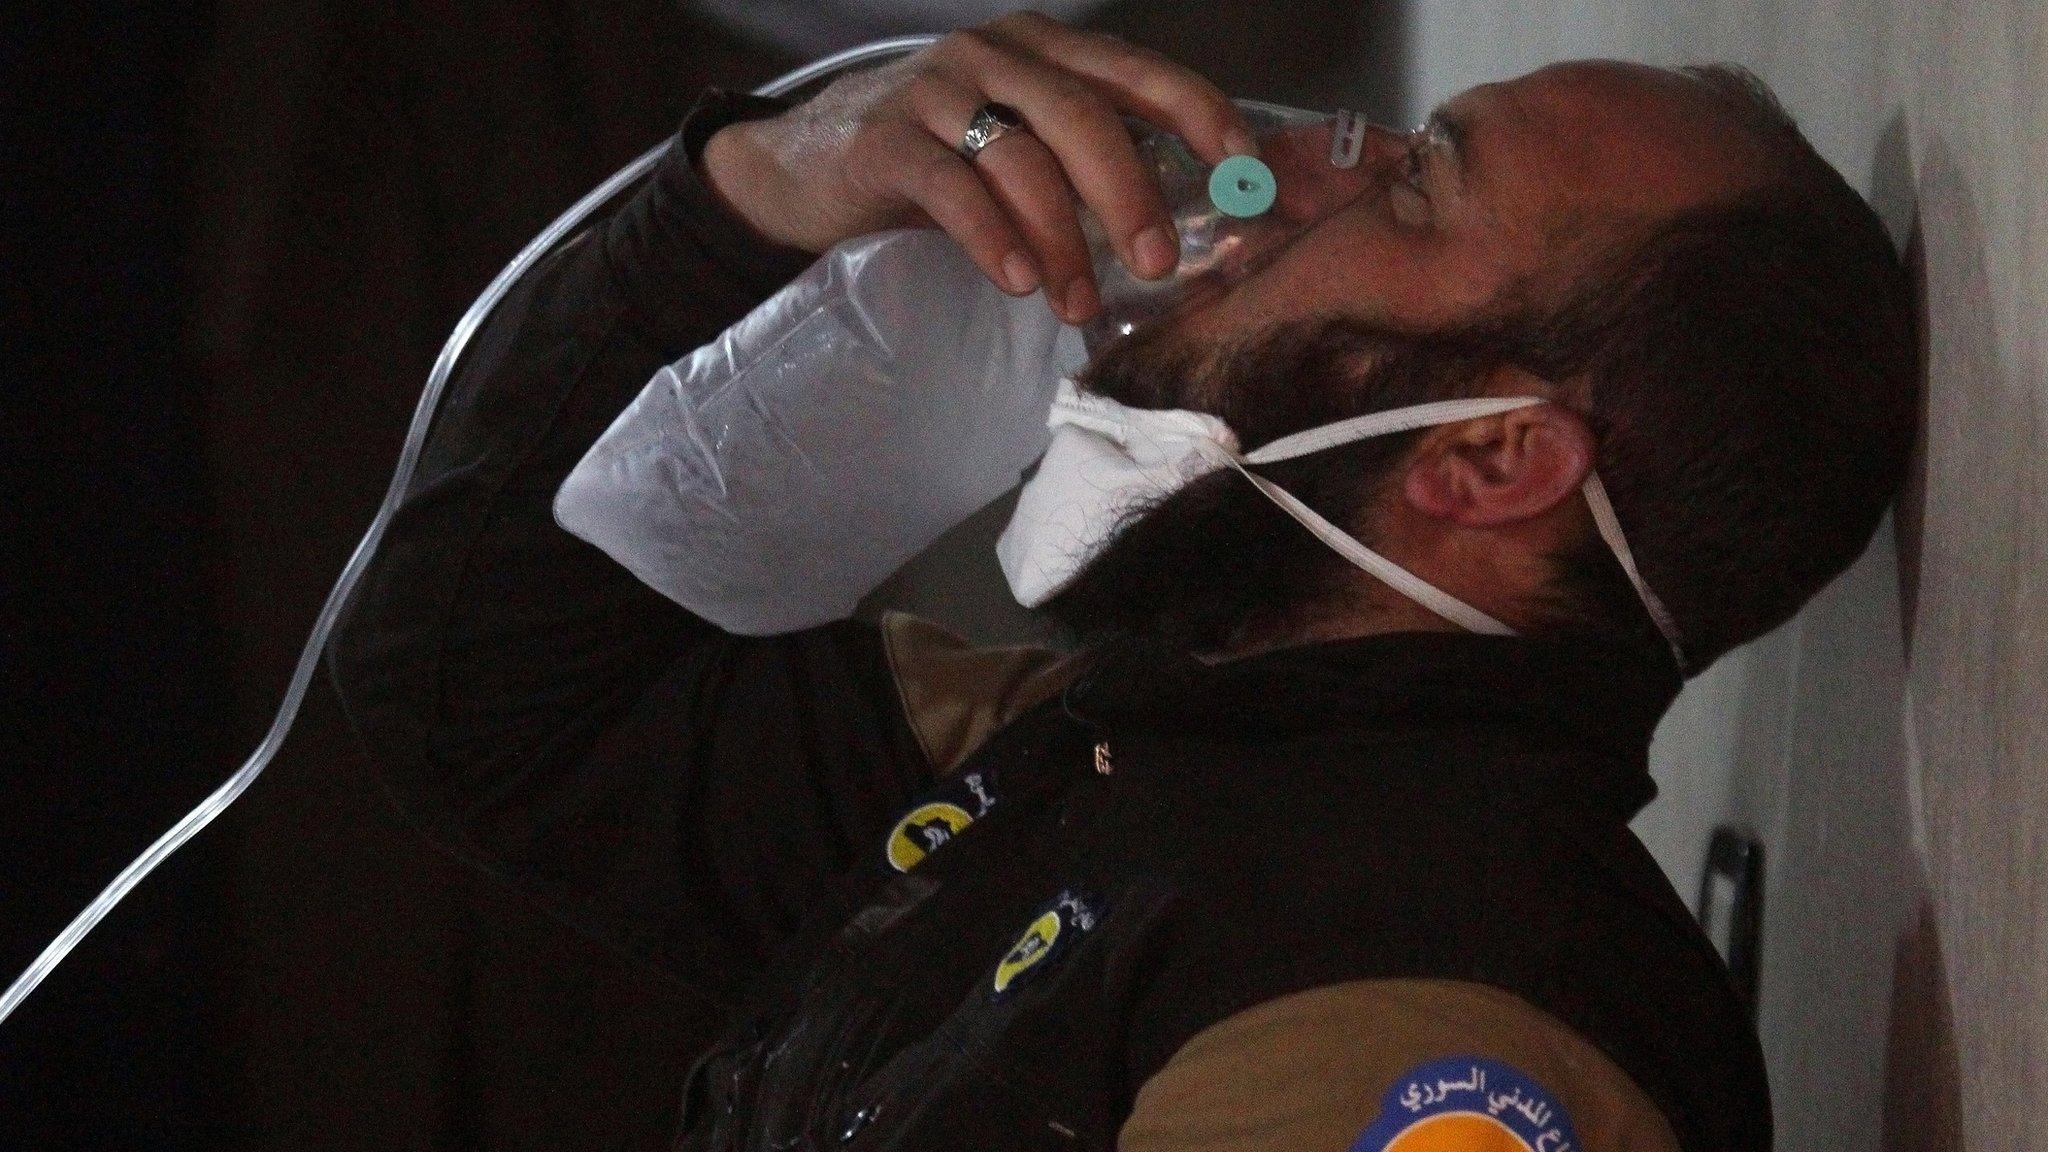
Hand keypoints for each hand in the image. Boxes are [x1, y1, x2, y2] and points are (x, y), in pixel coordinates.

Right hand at [699, 12, 1255, 322]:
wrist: (800, 168)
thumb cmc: (931, 164)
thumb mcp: (1015, 147)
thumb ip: (1083, 167)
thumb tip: (1176, 230)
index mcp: (1042, 48)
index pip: (1138, 71)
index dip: (1200, 115)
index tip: (1244, 172)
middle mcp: (994, 53)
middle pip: (1084, 114)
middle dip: (1131, 193)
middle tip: (1161, 262)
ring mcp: (935, 88)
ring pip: (1022, 157)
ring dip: (1062, 239)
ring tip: (1078, 303)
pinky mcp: (885, 138)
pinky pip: (953, 187)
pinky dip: (993, 237)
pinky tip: (1018, 281)